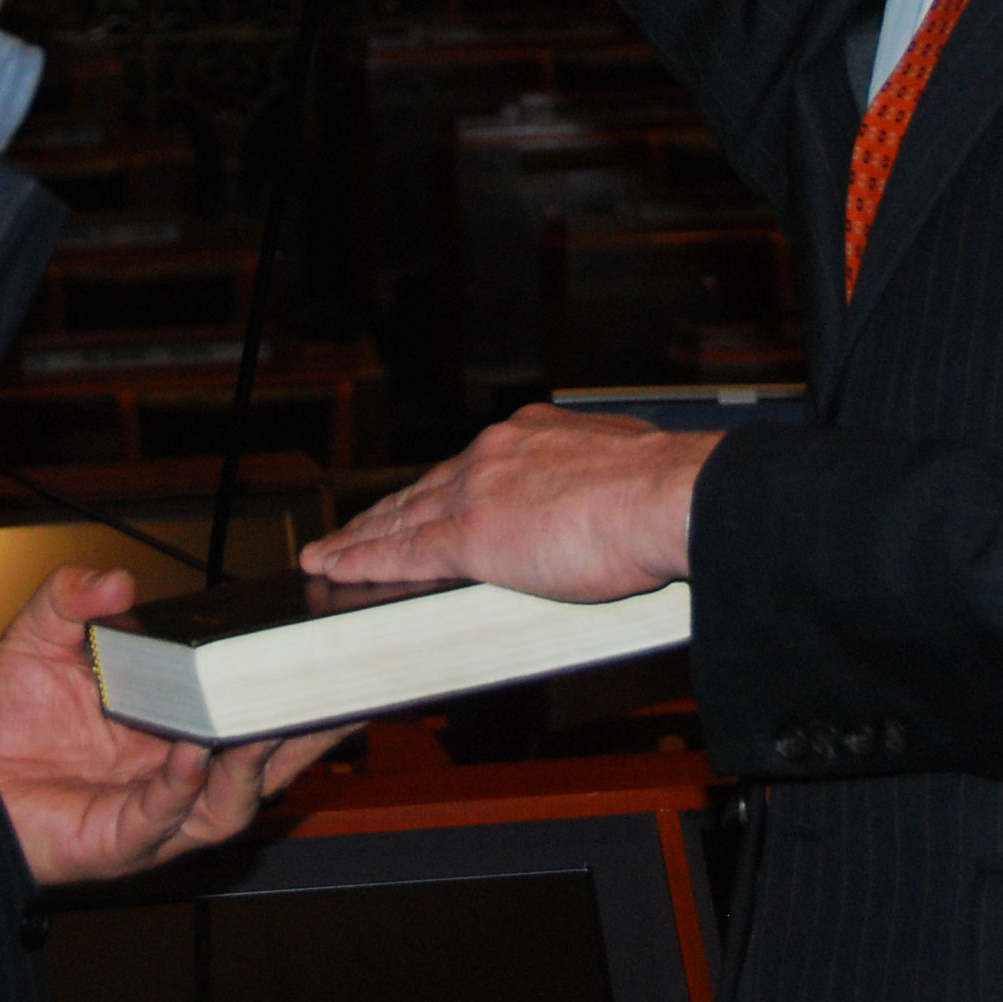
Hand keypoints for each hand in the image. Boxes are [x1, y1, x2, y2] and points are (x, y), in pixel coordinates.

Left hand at [0, 566, 346, 887]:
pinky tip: (193, 753)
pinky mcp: (119, 841)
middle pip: (265, 763)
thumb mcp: (41, 637)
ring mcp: (153, 814)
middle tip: (339, 695)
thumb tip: (117, 581)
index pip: (251, 713)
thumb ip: (74, 597)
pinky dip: (185, 785)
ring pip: (230, 803)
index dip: (293, 692)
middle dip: (307, 735)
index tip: (328, 655)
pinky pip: (165, 818)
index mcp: (175, 725)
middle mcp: (176, 775)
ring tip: (262, 725)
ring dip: (254, 767)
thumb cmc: (5, 716)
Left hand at [298, 404, 720, 599]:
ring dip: (359, 537)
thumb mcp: (623, 467)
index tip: (417, 502)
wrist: (674, 498)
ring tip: (328, 554)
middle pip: (422, 489)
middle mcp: (496, 452)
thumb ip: (594, 484)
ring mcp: (478, 490)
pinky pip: (401, 551)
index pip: (467, 468)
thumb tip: (607, 502)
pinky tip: (335, 567)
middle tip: (351, 530)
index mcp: (533, 434)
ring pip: (400, 517)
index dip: (434, 489)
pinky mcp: (470, 534)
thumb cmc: (668, 492)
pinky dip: (362, 560)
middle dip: (385, 512)